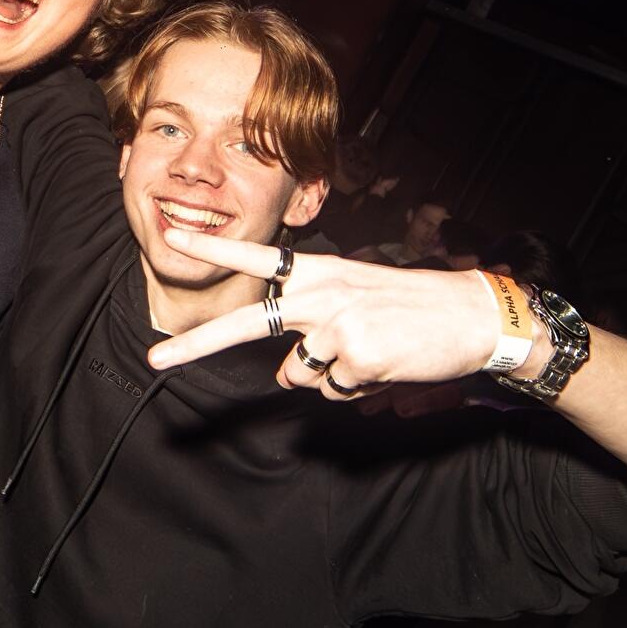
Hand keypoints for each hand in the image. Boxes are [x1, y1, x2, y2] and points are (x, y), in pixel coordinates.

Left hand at [144, 234, 502, 396]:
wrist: (472, 316)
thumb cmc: (413, 307)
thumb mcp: (356, 297)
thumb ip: (313, 324)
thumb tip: (283, 373)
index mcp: (320, 272)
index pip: (256, 257)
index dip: (211, 247)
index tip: (172, 236)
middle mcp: (320, 296)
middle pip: (244, 324)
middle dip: (195, 345)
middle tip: (154, 357)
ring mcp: (336, 328)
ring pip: (297, 376)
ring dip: (328, 375)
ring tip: (371, 352)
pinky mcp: (356, 359)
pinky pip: (334, 391)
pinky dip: (357, 387)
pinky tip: (386, 364)